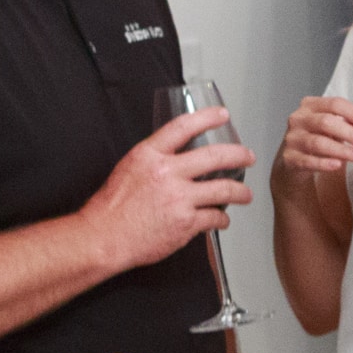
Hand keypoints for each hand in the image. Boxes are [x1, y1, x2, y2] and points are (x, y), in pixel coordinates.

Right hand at [82, 107, 254, 271]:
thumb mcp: (129, 168)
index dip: (207, 117)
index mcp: (150, 155)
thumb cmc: (112, 207)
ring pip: (223, 189)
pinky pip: (214, 217)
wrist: (104, 237)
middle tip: (248, 156)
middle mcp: (167, 173)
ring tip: (246, 194)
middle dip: (238, 154)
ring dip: (240, 192)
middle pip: (214, 156)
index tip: (221, 115)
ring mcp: (179, 198)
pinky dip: (222, 219)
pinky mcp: (186, 223)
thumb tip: (177, 159)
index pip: (183, 127)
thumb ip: (155, 160)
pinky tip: (222, 220)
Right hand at [278, 96, 352, 180]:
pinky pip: (307, 161)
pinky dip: (324, 163)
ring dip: (342, 150)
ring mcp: (292, 138)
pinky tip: (338, 165)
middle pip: (326, 122)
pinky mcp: (289, 158)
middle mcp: (298, 119)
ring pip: (318, 143)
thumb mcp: (332, 127)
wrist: (293, 160)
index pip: (334, 104)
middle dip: (351, 134)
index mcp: (310, 105)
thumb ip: (347, 124)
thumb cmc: (317, 137)